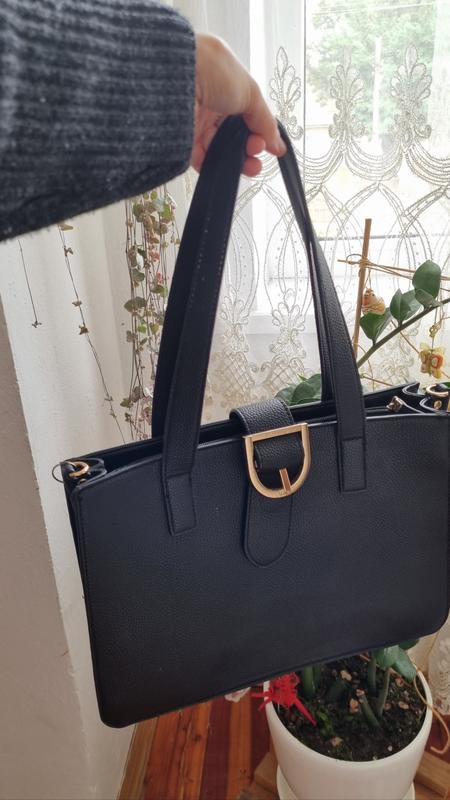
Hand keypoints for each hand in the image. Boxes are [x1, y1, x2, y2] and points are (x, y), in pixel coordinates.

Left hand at [192, 33, 285, 176]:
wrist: (172, 78)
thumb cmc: (210, 70)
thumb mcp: (249, 91)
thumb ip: (265, 120)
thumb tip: (278, 144)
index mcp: (223, 82)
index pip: (245, 112)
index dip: (258, 128)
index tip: (269, 142)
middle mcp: (207, 100)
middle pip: (233, 132)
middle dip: (250, 146)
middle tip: (257, 151)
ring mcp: (193, 120)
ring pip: (220, 147)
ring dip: (238, 159)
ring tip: (250, 165)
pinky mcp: (180, 139)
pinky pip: (201, 158)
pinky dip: (217, 166)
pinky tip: (230, 169)